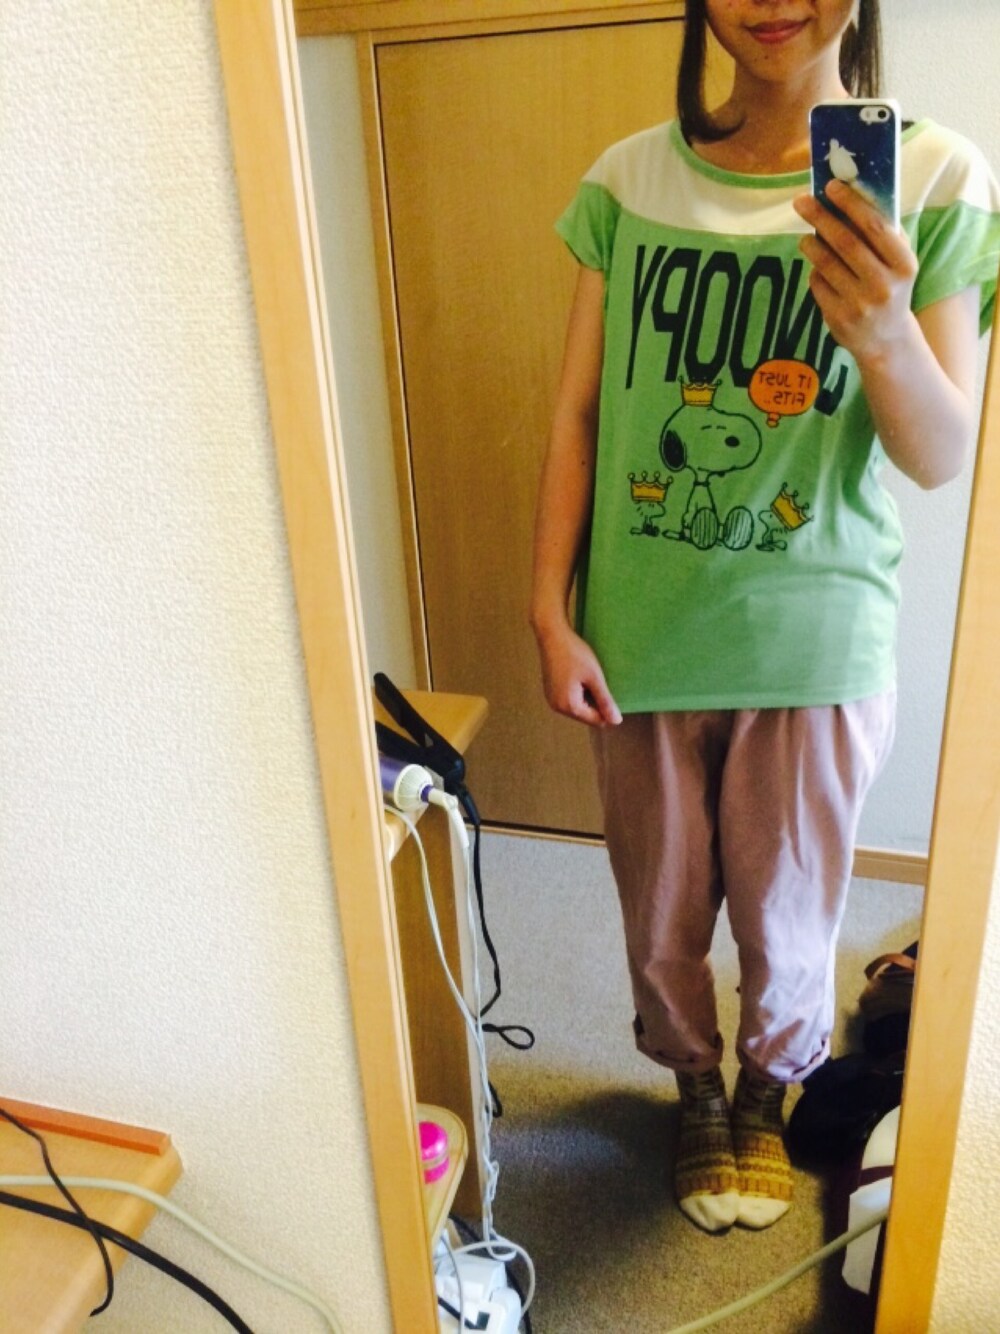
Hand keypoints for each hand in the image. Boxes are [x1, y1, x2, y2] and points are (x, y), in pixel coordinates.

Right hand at [534, 622, 621, 727]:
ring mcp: (552, 699)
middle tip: (599, 681)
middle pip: (586, 715)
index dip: (607, 709)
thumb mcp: (594, 677)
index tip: (610, 690)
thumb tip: (616, 722)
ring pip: (578, 707)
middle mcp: (557, 707)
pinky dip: (578, 692)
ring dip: (587, 697)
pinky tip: (580, 676)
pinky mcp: (551, 691)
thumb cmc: (574, 653)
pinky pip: (570, 699)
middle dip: (596, 703)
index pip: (595, 720)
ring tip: (589, 677)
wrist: (552, 635)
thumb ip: (605, 701)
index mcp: (568, 706)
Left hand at [793, 180, 918, 365]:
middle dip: (821, 217)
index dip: (850, 204)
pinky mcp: (838, 319)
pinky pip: (818, 284)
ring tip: (807, 237)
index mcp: (904, 265)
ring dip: (811, 244)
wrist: (887, 339)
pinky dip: (815, 271)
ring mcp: (859, 305)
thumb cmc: (891, 287)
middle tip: (801, 201)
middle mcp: (883, 285)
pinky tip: (818, 268)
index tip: (830, 186)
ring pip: (826, 264)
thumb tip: (851, 194)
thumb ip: (882, 232)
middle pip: (845, 243)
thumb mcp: (898, 262)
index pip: (874, 227)